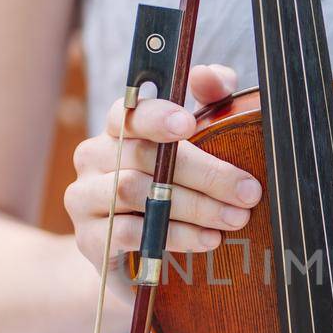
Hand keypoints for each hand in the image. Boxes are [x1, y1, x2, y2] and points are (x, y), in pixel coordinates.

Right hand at [64, 63, 260, 295]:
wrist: (131, 257)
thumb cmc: (171, 190)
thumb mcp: (196, 144)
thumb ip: (209, 102)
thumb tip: (209, 74)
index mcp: (119, 129)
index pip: (128, 111)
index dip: (156, 115)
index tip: (189, 123)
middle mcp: (93, 157)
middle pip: (142, 156)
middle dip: (203, 174)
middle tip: (248, 192)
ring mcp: (84, 198)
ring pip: (133, 192)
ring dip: (192, 206)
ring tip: (233, 218)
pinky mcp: (89, 239)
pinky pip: (126, 233)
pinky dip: (173, 236)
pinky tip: (206, 239)